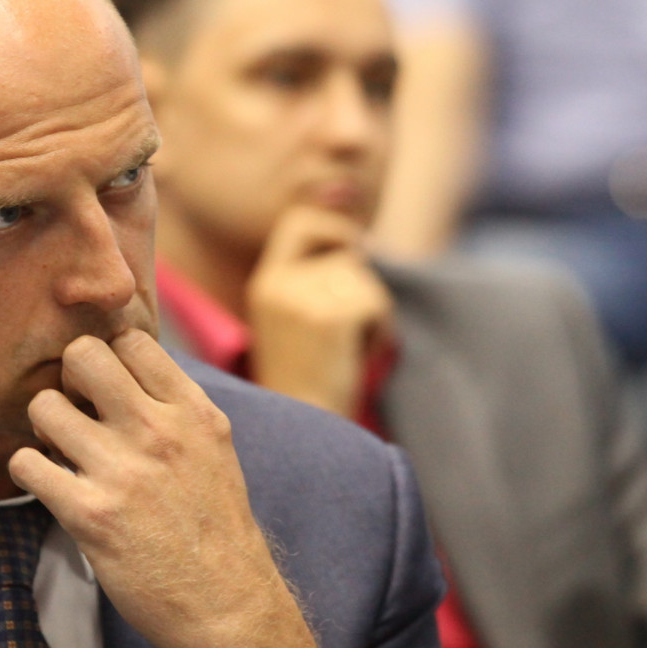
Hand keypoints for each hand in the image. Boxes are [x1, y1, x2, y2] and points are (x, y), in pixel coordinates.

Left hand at [10, 331, 319, 647]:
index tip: (104, 390)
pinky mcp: (90, 515)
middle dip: (67, 380)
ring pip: (43, 407)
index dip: (107, 359)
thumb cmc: (218, 531)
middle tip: (74, 414)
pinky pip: (26, 464)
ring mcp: (123, 472)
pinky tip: (51, 487)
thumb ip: (175, 409)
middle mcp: (158, 431)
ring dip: (43, 430)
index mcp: (193, 411)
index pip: (131, 340)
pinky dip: (29, 472)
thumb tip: (129, 371)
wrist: (229, 609)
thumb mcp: (215, 450)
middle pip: (81, 356)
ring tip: (61, 455)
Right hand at [245, 205, 393, 419]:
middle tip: (360, 317)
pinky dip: (380, 329)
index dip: (333, 225)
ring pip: (362, 279)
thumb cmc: (308, 378)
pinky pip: (374, 301)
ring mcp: (300, 300)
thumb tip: (358, 242)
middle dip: (362, 282)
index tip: (355, 247)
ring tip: (351, 346)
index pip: (298, 222)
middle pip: (345, 255)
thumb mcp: (295, 319)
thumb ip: (312, 281)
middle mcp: (278, 285)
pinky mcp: (328, 318)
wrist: (304, 425)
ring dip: (372, 310)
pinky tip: (359, 355)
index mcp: (266, 284)